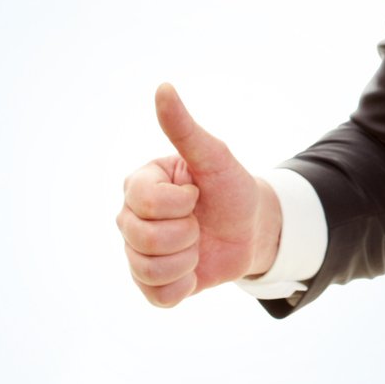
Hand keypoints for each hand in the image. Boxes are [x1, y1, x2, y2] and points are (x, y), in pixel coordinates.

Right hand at [115, 84, 281, 307]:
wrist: (254, 227)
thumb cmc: (231, 188)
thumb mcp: (214, 156)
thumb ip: (184, 128)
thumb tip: (163, 87)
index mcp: (139, 186)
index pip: (144, 201)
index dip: (180, 202)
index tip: (196, 194)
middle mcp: (130, 218)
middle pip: (141, 238)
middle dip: (186, 232)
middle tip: (199, 222)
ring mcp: (138, 252)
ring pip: (148, 268)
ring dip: (187, 259)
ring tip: (198, 245)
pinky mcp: (153, 283)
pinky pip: (157, 296)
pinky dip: (183, 286)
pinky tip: (194, 270)